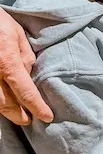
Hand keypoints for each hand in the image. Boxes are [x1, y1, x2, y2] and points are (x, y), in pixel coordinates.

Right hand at [0, 8, 52, 124]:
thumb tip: (30, 75)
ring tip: (18, 115)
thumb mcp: (17, 34)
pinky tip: (4, 103)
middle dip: (19, 115)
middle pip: (6, 104)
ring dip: (6, 112)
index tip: (47, 117)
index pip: (26, 92)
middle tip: (29, 120)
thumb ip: (25, 56)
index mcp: (8, 62)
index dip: (37, 107)